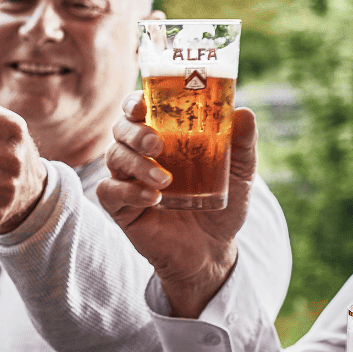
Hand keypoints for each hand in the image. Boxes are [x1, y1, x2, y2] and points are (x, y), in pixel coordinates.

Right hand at [96, 93, 256, 317]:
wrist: (213, 249)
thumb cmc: (222, 203)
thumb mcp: (240, 173)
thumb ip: (242, 144)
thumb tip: (244, 113)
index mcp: (162, 135)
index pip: (138, 110)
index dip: (134, 102)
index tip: (143, 103)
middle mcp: (139, 152)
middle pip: (120, 129)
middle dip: (134, 132)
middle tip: (156, 144)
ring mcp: (126, 179)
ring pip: (113, 157)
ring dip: (136, 164)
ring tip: (165, 180)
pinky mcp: (120, 206)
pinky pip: (108, 191)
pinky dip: (128, 192)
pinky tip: (152, 199)